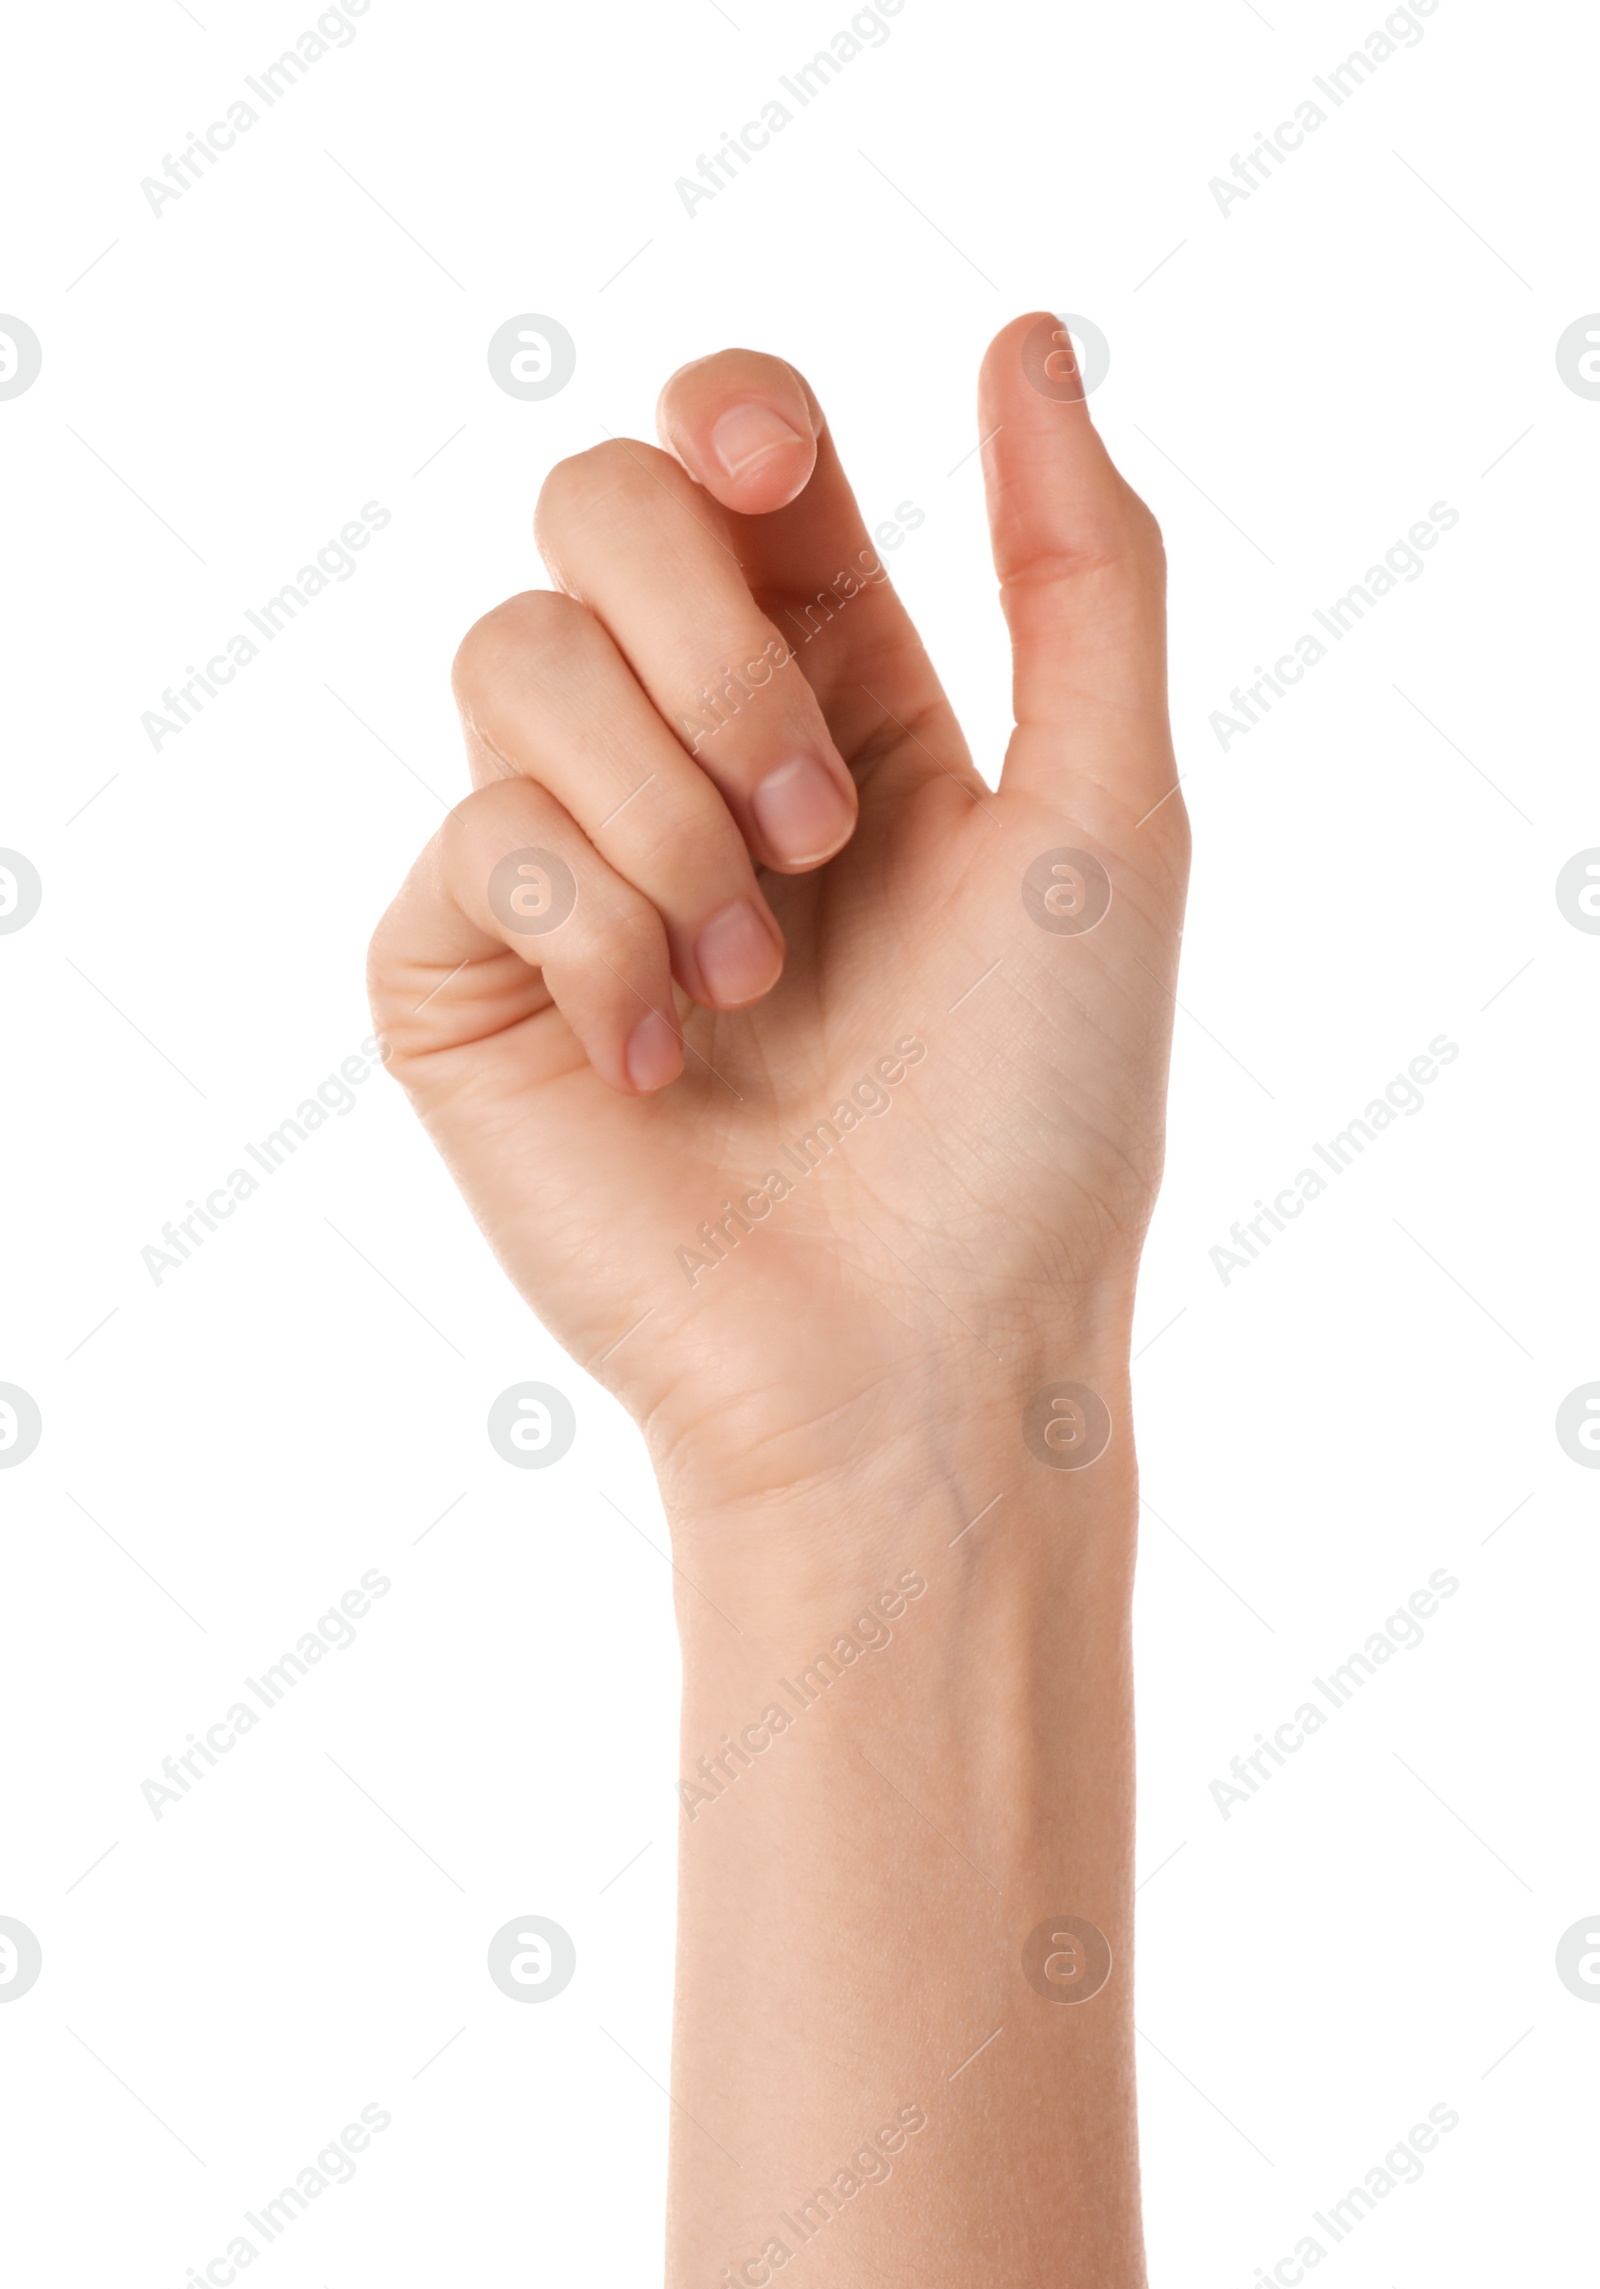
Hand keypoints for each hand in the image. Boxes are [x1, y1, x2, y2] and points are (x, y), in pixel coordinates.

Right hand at [368, 314, 1187, 1519]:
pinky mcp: (458, 968)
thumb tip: (1021, 330)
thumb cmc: (1039, 1117)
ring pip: (510, 655)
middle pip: (592, 504)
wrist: (914, 1356)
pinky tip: (659, 1067)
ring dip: (665, 816)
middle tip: (817, 828)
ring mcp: (561, 856)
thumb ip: (1078, 572)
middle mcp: (685, 752)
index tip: (779, 467)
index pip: (730, 457)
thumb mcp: (1108, 823)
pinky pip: (469, 837)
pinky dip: (589, 935)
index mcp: (836, 694)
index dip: (732, 415)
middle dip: (707, 649)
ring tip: (751, 986)